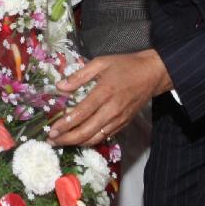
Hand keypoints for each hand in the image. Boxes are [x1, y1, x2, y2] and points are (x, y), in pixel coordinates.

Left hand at [48, 49, 172, 145]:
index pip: (80, 114)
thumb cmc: (125, 66)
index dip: (64, 125)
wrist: (153, 74)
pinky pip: (105, 136)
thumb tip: (59, 86)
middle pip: (86, 131)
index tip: (51, 131)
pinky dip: (90, 140)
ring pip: (95, 138)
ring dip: (76, 143)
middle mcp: (111, 110)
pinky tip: (79, 139)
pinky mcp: (124, 124)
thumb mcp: (101, 62)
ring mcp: (119, 119)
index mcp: (104, 93)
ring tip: (61, 142)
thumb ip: (79, 75)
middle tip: (51, 141)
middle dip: (66, 139)